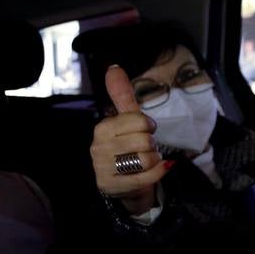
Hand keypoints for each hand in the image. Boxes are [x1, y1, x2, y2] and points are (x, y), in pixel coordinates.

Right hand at [91, 65, 171, 214]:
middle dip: (151, 146)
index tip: (145, 131)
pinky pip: (145, 178)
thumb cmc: (129, 149)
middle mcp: (97, 148)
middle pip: (143, 141)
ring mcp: (102, 169)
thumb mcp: (128, 122)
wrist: (127, 184)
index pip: (138, 120)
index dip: (149, 126)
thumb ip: (122, 95)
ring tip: (145, 162)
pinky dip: (157, 174)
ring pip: (145, 160)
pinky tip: (154, 171)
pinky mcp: (111, 186)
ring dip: (154, 161)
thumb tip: (113, 67)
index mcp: (102, 128)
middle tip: (144, 150)